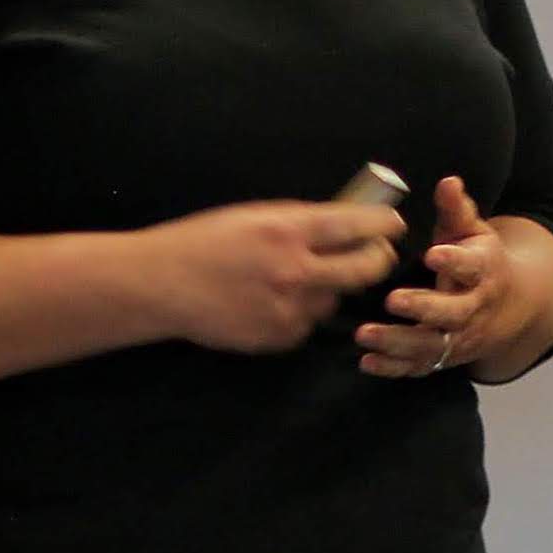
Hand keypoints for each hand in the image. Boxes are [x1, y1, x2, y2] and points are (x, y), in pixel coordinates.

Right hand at [148, 199, 399, 353]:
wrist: (160, 284)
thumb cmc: (203, 240)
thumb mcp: (254, 215)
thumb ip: (302, 220)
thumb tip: (346, 220)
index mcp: (289, 230)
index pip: (359, 225)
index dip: (384, 224)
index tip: (392, 224)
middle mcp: (296, 270)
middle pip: (366, 270)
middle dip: (377, 259)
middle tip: (375, 254)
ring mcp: (289, 308)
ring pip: (334, 299)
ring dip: (327, 288)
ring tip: (294, 277)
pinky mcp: (279, 337)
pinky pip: (306, 323)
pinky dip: (300, 312)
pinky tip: (270, 299)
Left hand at [358, 178, 513, 379]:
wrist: (511, 306)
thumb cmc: (480, 261)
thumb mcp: (473, 232)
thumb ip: (457, 210)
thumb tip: (448, 182)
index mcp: (484, 271)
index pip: (472, 267)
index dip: (454, 261)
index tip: (433, 254)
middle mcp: (474, 308)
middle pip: (452, 313)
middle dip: (423, 308)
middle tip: (393, 300)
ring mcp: (459, 337)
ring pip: (432, 345)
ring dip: (398, 342)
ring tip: (365, 334)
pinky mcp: (444, 357)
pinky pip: (419, 367)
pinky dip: (393, 368)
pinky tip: (367, 362)